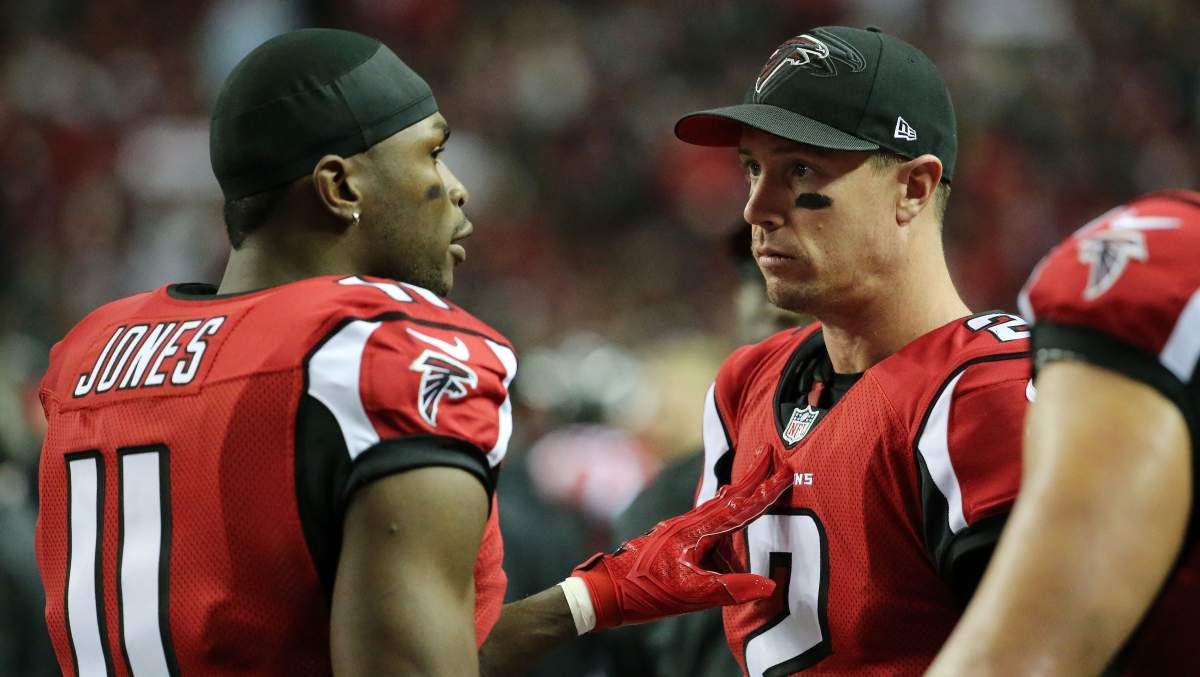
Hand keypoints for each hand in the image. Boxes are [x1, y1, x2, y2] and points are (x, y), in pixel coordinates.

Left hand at [571, 447, 789, 629]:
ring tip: (758, 490)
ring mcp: (681, 530)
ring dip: (740, 500)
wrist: (604, 591)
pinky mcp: (674, 540)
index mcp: (697, 531)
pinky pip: (707, 525)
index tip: (785, 470)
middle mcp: (690, 524)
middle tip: (771, 453)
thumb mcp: (691, 593)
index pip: (740, 508)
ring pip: (719, 512)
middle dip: (753, 478)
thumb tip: (770, 586)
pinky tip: (726, 537)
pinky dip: (724, 521)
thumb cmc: (645, 590)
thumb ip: (730, 589)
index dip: (765, 491)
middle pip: (730, 497)